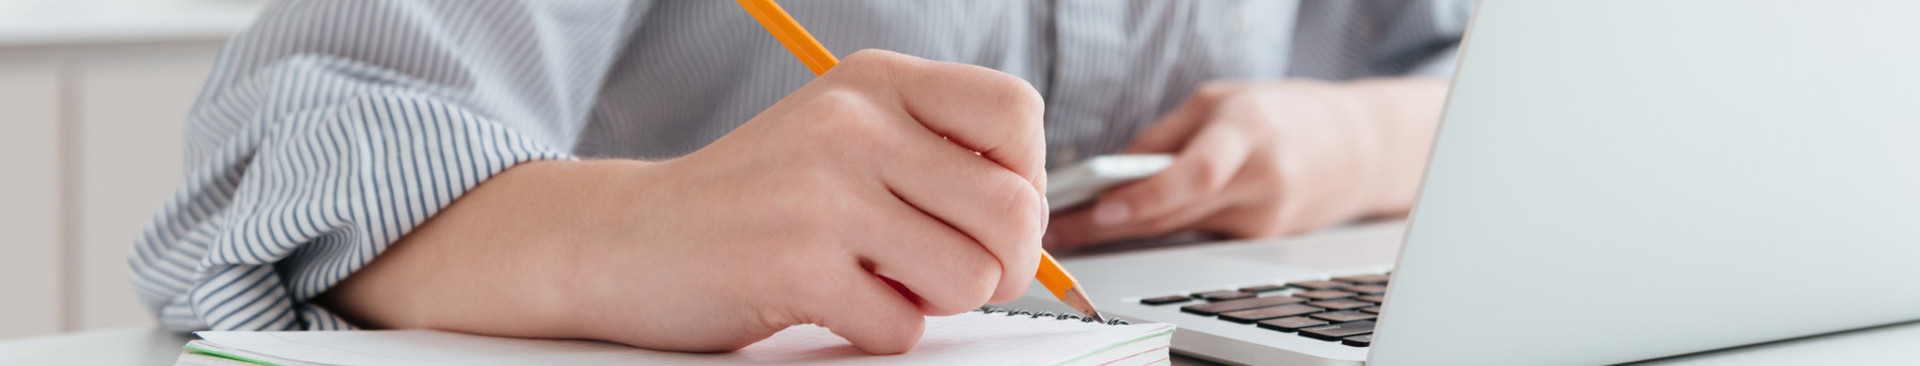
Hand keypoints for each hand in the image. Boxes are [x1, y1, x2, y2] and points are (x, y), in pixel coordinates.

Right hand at [318, 50, 1048, 354]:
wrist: (624, 240)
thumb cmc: (749, 201)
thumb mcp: (842, 138)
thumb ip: (931, 157)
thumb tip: (1032, 221)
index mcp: (875, 81)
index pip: (1016, 114)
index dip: (1024, 179)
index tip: (982, 211)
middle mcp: (853, 123)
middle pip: (1014, 211)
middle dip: (998, 264)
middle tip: (947, 271)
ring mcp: (822, 192)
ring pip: (970, 275)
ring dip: (934, 300)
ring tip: (877, 281)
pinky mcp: (795, 264)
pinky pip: (903, 326)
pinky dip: (879, 333)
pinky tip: (832, 303)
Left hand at [1043, 79, 1444, 249]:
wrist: (1357, 148)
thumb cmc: (1282, 113)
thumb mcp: (1218, 100)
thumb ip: (1163, 137)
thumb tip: (1110, 173)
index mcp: (1250, 132)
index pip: (1196, 175)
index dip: (1146, 197)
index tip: (1099, 209)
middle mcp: (1262, 180)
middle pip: (1176, 212)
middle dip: (1111, 223)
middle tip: (1060, 228)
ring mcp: (1265, 218)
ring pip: (1181, 229)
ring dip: (1129, 228)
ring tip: (1080, 224)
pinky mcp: (1262, 241)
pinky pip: (1199, 235)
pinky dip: (1165, 226)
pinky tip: (1132, 222)